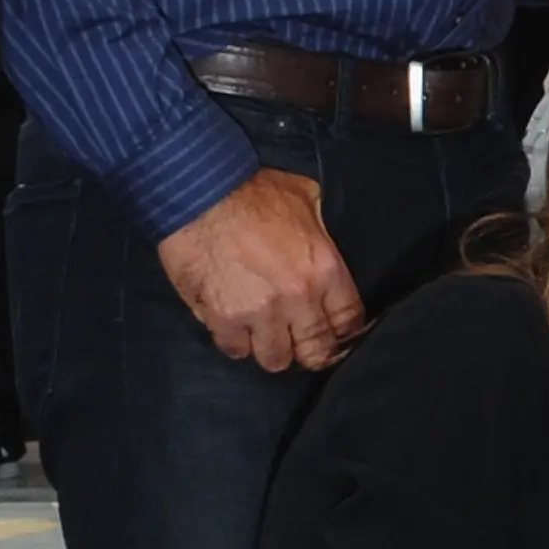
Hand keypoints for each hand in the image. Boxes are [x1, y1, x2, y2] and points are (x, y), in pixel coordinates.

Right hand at [161, 168, 365, 373]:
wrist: (200, 191)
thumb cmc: (252, 190)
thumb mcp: (305, 198)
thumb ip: (320, 229)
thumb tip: (322, 238)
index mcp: (325, 270)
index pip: (348, 322)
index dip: (341, 333)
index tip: (332, 334)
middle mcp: (298, 298)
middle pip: (315, 352)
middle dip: (308, 351)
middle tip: (296, 341)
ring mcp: (261, 313)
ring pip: (275, 359)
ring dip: (270, 348)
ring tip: (263, 335)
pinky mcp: (223, 318)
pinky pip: (235, 350)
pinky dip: (235, 342)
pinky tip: (234, 328)